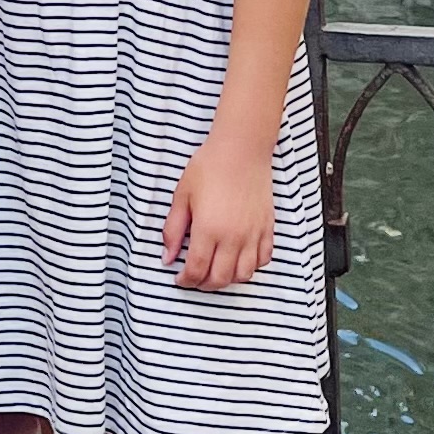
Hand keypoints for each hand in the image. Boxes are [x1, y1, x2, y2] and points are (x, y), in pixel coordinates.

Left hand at [164, 138, 276, 288]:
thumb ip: (173, 230)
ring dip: (228, 279)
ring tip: (216, 271)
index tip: (179, 278)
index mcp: (208, 230)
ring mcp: (253, 234)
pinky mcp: (267, 227)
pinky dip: (252, 266)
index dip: (185, 280)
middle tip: (195, 278)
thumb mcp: (182, 196)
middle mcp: (233, 237)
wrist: (241, 148)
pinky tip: (239, 258)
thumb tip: (167, 258)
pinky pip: (263, 259)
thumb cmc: (209, 167)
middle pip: (219, 279)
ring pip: (243, 275)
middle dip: (204, 284)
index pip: (196, 270)